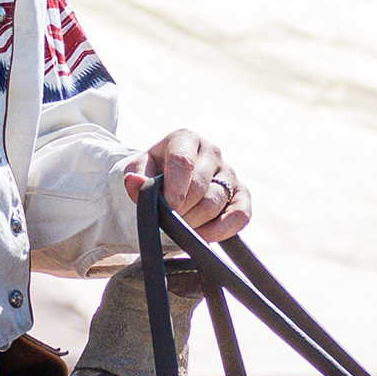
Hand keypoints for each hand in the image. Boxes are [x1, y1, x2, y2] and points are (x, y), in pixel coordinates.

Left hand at [124, 129, 252, 243]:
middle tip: (168, 222)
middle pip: (199, 187)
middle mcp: (211, 152)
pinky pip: (240, 215)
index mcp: (185, 139)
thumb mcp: (139, 170)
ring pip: (215, 203)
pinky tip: (203, 236)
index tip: (167, 208)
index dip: (174, 190)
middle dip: (182, 211)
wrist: (171, 181)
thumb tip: (134, 182)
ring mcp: (229, 173)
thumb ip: (135, 176)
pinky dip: (222, 230)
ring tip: (180, 228)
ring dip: (195, 223)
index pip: (182, 162)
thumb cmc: (155, 173)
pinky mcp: (241, 194)